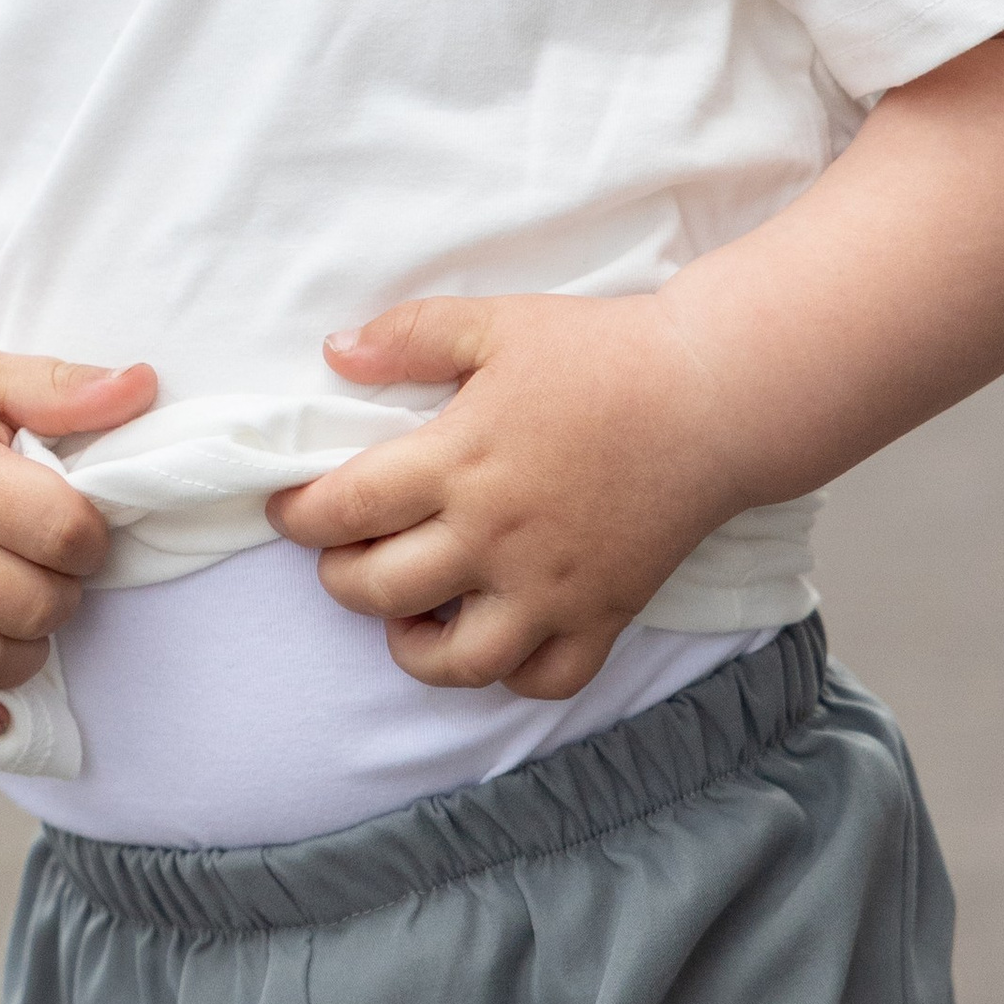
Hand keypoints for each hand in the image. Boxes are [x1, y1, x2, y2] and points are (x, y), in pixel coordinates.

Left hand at [266, 296, 739, 698]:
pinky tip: (496, 636)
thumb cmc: (604, 355)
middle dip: (340, 577)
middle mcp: (494, 538)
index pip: (344, 509)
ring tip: (411, 613)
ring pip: (455, 662)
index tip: (291, 510)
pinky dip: (511, 674)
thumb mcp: (497, 323)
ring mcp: (550, 587)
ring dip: (413, 646)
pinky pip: (544, 680)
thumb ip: (409, 335)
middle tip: (345, 553)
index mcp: (458, 462)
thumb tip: (333, 352)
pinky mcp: (602, 614)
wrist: (713, 395)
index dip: (299, 516)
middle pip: (378, 591)